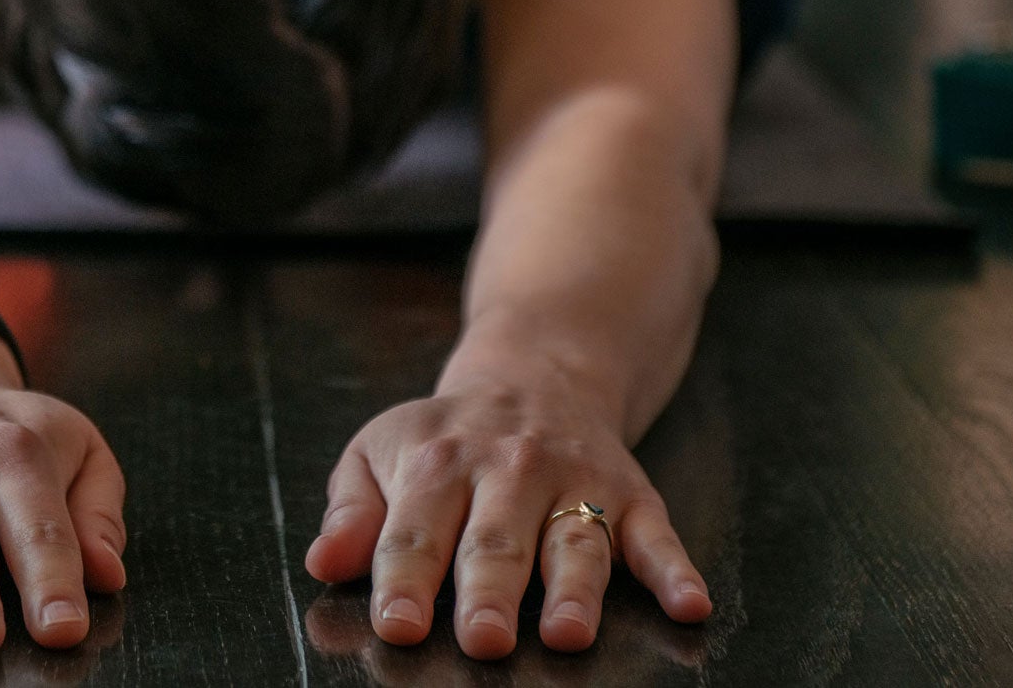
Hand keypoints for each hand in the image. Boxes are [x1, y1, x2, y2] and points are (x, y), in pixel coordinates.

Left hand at [302, 374, 711, 659]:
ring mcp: (576, 481)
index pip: (415, 531)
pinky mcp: (632, 494)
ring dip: (573, 590)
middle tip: (483, 641)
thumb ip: (352, 512)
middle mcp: (509, 470)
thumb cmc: (444, 436)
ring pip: (576, 541)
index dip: (404, 580)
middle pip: (496, 541)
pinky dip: (676, 571)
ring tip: (565, 634)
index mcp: (437, 465)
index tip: (398, 625)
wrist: (536, 371)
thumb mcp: (380, 452)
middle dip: (488, 592)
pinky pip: (658, 535)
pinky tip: (688, 605)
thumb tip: (323, 564)